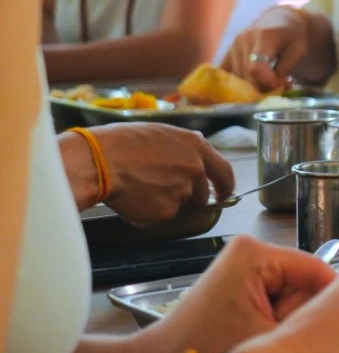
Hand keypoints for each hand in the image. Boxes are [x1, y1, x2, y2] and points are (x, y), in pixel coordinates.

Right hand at [80, 123, 235, 223]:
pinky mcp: (166, 211)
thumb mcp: (162, 134)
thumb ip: (184, 148)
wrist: (99, 161)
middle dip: (188, 198)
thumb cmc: (122, 143)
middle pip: (202, 195)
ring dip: (166, 204)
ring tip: (140, 189)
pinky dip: (148, 214)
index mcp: (198, 147)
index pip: (225, 172)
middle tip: (162, 192)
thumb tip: (194, 157)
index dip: (225, 187)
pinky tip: (132, 199)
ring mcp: (183, 191)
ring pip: (180, 206)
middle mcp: (196, 169)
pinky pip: (160, 218)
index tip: (223, 194)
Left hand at [141, 235, 336, 352]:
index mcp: (257, 253)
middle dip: (299, 314)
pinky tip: (256, 337)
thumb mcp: (268, 338)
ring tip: (260, 341)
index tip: (337, 331)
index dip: (331, 302)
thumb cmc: (201, 352)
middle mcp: (251, 249)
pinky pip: (275, 298)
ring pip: (292, 293)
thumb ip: (311, 323)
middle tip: (276, 340)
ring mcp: (244, 264)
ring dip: (285, 320)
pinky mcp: (239, 280)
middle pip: (304, 281)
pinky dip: (272, 320)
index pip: (317, 270)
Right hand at [223, 7, 309, 91]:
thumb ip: (286, 69)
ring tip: (269, 78)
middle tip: (278, 83)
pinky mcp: (226, 53)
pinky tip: (254, 79)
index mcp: (264, 36)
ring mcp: (232, 46)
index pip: (257, 67)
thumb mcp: (299, 50)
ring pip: (238, 79)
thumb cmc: (292, 36)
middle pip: (247, 76)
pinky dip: (240, 83)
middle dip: (264, 86)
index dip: (267, 81)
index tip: (279, 85)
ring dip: (254, 85)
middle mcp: (243, 39)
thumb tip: (275, 87)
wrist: (278, 20)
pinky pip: (227, 76)